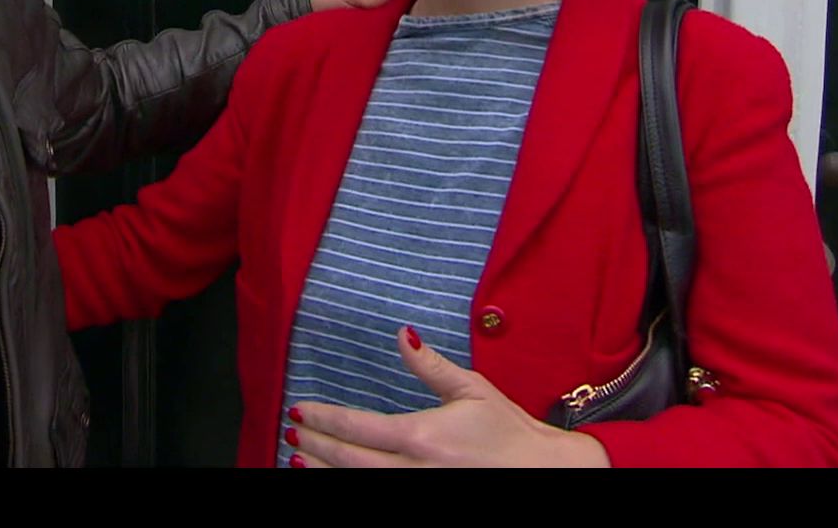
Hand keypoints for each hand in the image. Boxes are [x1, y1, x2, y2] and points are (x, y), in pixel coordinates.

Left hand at [285, 326, 610, 467]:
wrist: (545, 473)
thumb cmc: (510, 433)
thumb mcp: (472, 390)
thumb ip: (430, 365)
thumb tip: (402, 334)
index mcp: (422, 435)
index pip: (358, 427)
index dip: (324, 419)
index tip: (300, 411)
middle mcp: (414, 469)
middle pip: (348, 460)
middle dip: (315, 446)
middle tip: (292, 434)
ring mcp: (418, 491)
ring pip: (357, 483)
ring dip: (324, 471)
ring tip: (297, 459)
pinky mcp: (424, 502)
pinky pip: (378, 494)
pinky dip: (351, 486)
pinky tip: (334, 478)